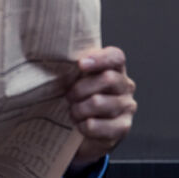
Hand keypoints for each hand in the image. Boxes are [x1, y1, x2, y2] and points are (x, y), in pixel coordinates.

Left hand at [66, 46, 136, 167]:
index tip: (81, 64)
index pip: (116, 56)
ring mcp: (127, 106)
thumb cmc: (78, 97)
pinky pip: (96, 125)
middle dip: (80, 88)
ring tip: (73, 112)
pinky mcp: (123, 127)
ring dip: (78, 109)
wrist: (84, 130)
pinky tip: (80, 124)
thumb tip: (60, 58)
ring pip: (98, 102)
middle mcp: (126, 85)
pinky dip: (82, 125)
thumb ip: (74, 66)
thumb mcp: (76, 78)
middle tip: (69, 96)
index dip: (100, 58)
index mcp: (114, 68)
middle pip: (108, 78)